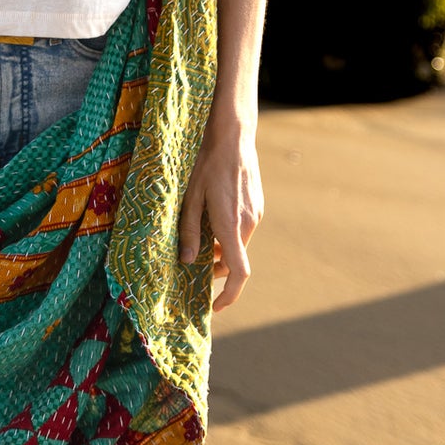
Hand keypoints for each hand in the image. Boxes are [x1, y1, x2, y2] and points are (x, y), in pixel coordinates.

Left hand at [178, 116, 263, 311]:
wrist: (232, 137)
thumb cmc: (206, 165)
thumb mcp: (190, 198)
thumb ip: (190, 231)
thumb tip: (187, 261)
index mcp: (231, 225)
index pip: (239, 272)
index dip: (229, 294)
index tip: (216, 307)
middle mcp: (248, 224)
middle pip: (235, 260)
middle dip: (216, 271)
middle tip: (193, 272)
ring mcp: (255, 215)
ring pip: (238, 244)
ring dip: (221, 252)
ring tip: (198, 245)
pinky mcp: (256, 206)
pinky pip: (242, 230)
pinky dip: (228, 236)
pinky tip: (210, 223)